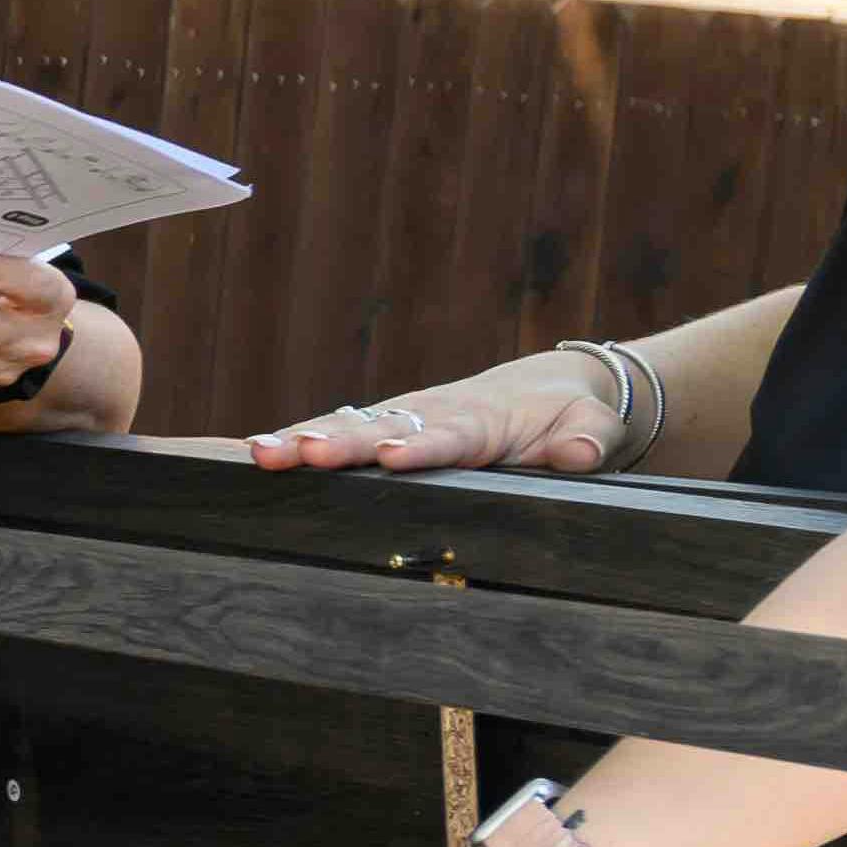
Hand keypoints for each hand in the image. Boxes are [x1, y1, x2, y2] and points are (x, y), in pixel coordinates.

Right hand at [246, 352, 613, 476]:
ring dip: (302, 440)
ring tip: (260, 454)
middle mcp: (431, 415)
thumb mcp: (591, 426)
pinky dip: (297, 441)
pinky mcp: (382, 427)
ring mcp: (401, 419)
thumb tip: (581, 453)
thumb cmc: (569, 415)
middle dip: (340, 443)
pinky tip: (255, 456)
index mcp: (481, 422)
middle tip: (302, 453)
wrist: (547, 390)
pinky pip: (337, 433)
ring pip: (348, 428)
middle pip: (381, 430)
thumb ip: (588, 440)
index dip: (421, 447)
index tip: (391, 457)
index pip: (448, 436)